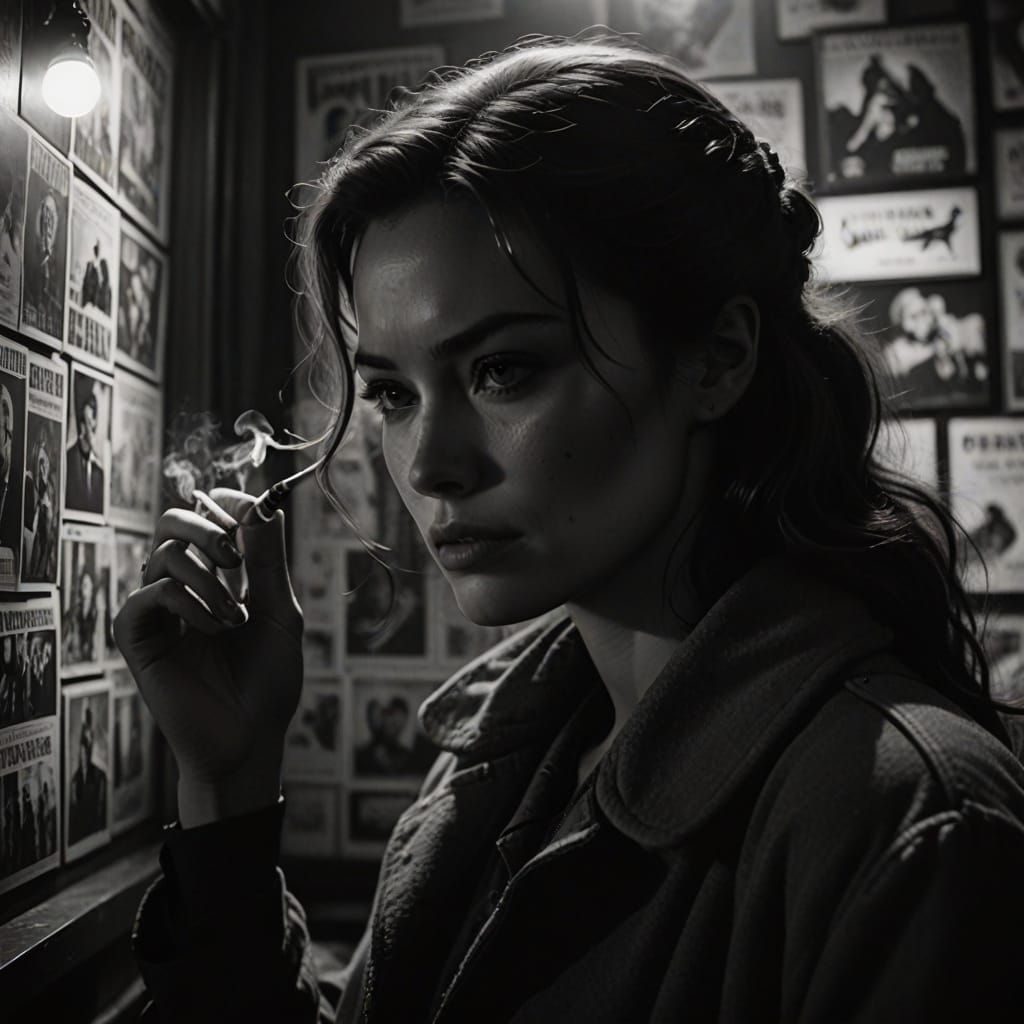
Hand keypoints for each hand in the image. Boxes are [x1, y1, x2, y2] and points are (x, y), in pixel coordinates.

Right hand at [113, 487, 302, 825]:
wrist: (250, 738)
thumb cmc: (267, 679)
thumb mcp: (278, 610)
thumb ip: (267, 559)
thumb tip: (262, 504)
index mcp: (218, 577)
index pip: (209, 518)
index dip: (227, 507)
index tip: (251, 520)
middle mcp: (183, 588)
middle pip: (172, 523)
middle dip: (205, 526)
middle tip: (232, 556)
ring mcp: (158, 613)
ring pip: (163, 556)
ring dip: (207, 580)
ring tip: (235, 618)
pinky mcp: (138, 640)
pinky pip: (146, 596)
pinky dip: (185, 603)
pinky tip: (214, 630)